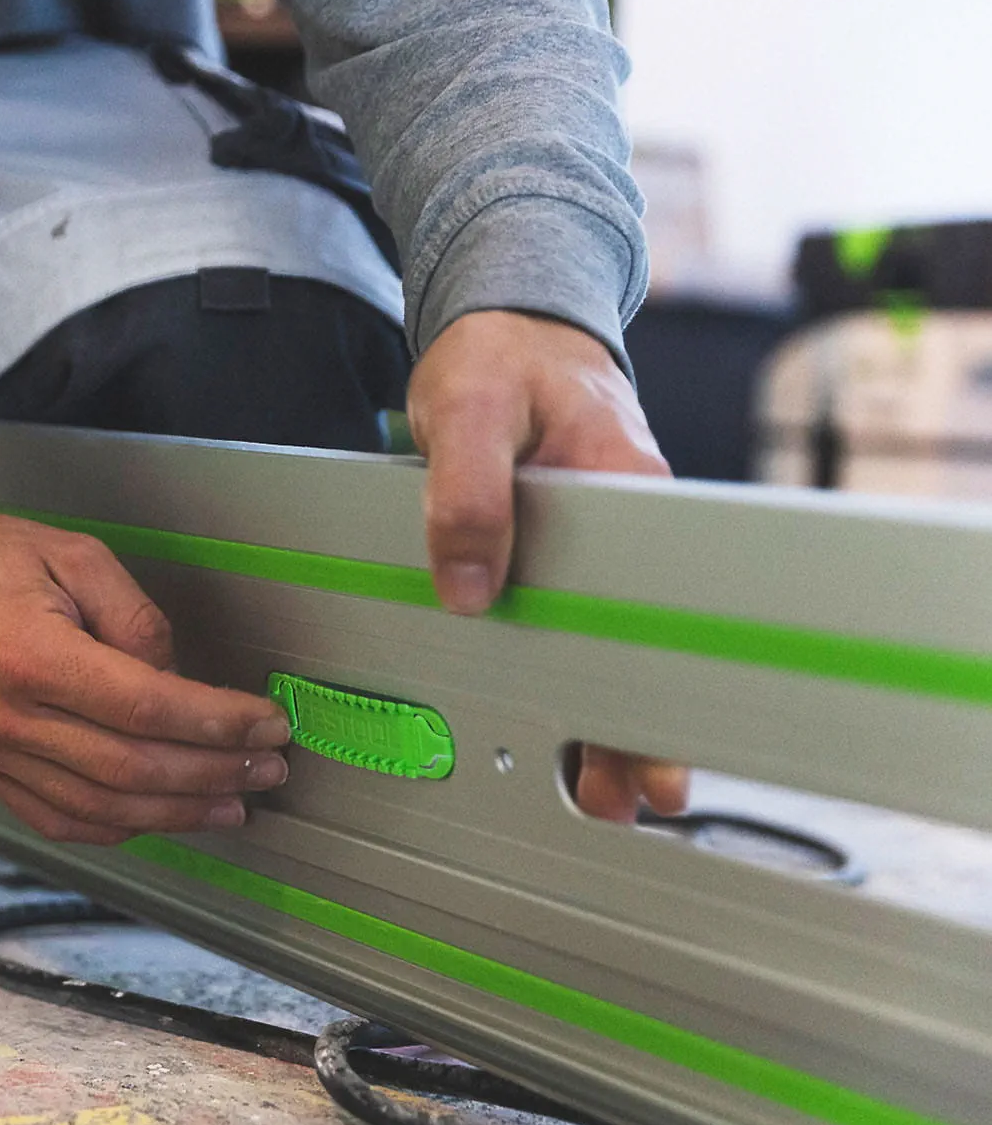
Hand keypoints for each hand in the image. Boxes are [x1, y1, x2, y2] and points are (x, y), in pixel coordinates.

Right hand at [0, 483, 292, 843]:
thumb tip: (178, 678)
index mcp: (31, 654)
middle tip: (267, 768)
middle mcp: (9, 717)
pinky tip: (162, 816)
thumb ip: (134, 615)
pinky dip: (120, 828)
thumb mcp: (70, 553)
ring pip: (104, 808)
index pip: (147, 707)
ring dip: (180, 812)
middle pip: (134, 768)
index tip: (266, 723)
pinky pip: (60, 820)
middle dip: (215, 773)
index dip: (218, 723)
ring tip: (234, 803)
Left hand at [408, 310, 688, 820]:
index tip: (653, 754)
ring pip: (612, 637)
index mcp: (623, 487)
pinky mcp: (562, 543)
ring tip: (605, 791)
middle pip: (642, 640)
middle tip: (633, 801)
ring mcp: (599, 537)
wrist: (502, 323)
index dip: (657, 688)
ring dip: (605, 710)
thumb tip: (469, 588)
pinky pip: (575, 613)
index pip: (651, 607)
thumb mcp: (469, 411)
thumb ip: (467, 491)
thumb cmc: (498, 357)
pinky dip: (571, 666)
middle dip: (639, 726)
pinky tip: (565, 717)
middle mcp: (627, 521)